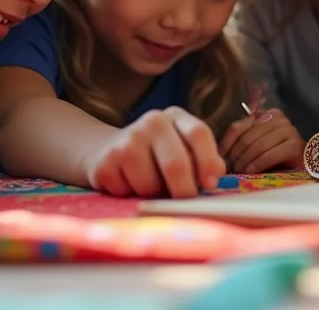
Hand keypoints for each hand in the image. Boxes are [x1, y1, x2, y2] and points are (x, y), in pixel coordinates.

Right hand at [83, 107, 224, 197]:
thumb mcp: (184, 150)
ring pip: (150, 185)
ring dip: (155, 196)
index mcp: (176, 117)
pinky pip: (128, 193)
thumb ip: (203, 161)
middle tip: (185, 203)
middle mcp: (152, 122)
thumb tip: (213, 178)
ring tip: (152, 188)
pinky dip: (133, 198)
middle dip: (184, 191)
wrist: (109, 151)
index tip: (210, 184)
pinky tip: (130, 185)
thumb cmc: (158, 157)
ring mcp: (126, 140)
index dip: (208, 162)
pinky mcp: (105, 162)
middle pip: (176, 164)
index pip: (198, 134)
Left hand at [218, 108, 303, 173]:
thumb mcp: (260, 145)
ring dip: (244, 160)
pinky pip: (270, 155)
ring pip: (257, 145)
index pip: (239, 125)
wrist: (312, 162)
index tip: (217, 156)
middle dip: (234, 154)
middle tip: (228, 168)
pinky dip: (257, 164)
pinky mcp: (295, 145)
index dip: (226, 142)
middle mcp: (278, 118)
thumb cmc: (281, 156)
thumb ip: (245, 141)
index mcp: (267, 114)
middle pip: (247, 136)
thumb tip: (219, 152)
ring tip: (238, 171)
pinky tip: (251, 171)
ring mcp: (289, 130)